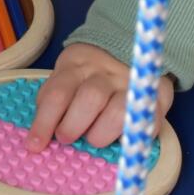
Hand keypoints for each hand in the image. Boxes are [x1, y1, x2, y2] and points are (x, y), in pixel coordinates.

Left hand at [26, 43, 173, 151]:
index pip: (58, 93)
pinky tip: (123, 140)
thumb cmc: (87, 76)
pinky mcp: (158, 94)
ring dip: (101, 133)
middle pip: (90, 99)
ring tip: (94, 138)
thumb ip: (52, 99)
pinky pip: (148, 121)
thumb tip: (38, 134)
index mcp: (78, 64)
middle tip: (67, 137)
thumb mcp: (64, 78)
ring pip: (119, 112)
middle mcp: (106, 71)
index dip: (44, 122)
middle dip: (74, 126)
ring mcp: (133, 82)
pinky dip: (133, 135)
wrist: (128, 49)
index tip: (35, 145)